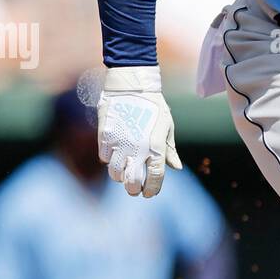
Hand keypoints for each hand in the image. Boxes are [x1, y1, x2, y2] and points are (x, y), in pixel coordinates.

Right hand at [97, 65, 181, 197]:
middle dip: (134, 189)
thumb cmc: (154, 105)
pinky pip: (104, 157)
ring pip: (115, 173)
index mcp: (156, 146)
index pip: (156, 177)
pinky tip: (114, 154)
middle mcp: (137, 148)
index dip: (152, 189)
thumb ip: (169, 149)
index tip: (149, 193)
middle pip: (132, 181)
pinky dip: (108, 159)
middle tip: (135, 189)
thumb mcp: (167, 126)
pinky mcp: (105, 135)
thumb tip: (175, 168)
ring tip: (124, 172)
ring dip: (119, 176)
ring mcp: (119, 142)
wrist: (132, 84)